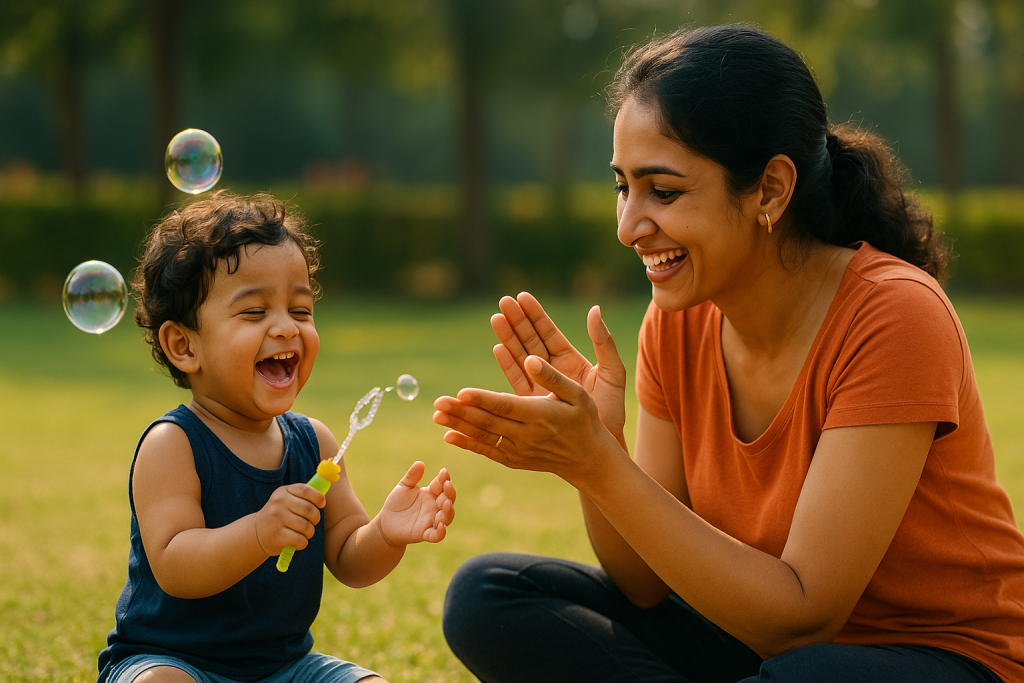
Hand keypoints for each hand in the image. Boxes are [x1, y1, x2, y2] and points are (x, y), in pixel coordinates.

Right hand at [254, 483, 324, 555]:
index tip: (321, 504)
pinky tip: (297, 541)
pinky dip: (303, 543)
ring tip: (303, 533)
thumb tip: (324, 497)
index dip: (318, 497)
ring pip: (307, 527)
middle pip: (309, 510)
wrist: (256, 533)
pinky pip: (301, 540)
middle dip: (316, 518)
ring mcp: (276, 519)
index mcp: (283, 492)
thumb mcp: (286, 500)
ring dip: (309, 532)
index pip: (305, 490)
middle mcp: (278, 503)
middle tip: (312, 522)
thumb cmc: (279, 515)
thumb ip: (304, 496)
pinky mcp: (277, 535)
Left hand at [378, 462, 455, 545]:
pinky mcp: (424, 533)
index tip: (444, 472)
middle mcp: (434, 507)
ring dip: (448, 511)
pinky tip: (441, 525)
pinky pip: (436, 535)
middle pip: (448, 500)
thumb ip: (411, 477)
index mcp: (431, 494)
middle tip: (447, 485)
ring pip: (446, 517)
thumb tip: (420, 463)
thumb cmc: (397, 503)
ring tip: (446, 503)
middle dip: (450, 493)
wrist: (386, 523)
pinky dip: (441, 532)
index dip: (444, 479)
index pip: (441, 485)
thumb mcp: (403, 487)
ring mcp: (431, 520)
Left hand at [433, 355, 624, 488]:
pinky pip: (487, 452)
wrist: (588, 458)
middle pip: (488, 422)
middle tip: (437, 401)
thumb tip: (530, 359)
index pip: (506, 406)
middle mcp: (528, 436)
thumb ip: (552, 377)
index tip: (461, 392)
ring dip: (458, 426)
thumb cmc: (584, 419)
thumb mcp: (578, 394)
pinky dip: (467, 444)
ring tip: (436, 415)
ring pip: (484, 437)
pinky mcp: (515, 460)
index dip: (483, 399)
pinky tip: (448, 436)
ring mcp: (520, 451)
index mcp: (541, 415)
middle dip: (461, 412)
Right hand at [491, 293, 626, 436]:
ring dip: (508, 337)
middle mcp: (552, 370)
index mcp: (570, 359)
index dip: (535, 315)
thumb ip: (604, 342)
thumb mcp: (612, 373)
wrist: (602, 446)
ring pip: (520, 356)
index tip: (522, 297)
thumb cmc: (612, 411)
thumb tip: (595, 310)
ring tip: (496, 318)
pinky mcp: (531, 402)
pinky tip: (498, 348)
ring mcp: (540, 385)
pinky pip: (516, 379)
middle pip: (530, 340)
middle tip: (503, 302)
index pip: (549, 332)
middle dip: (517, 321)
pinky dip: (508, 364)